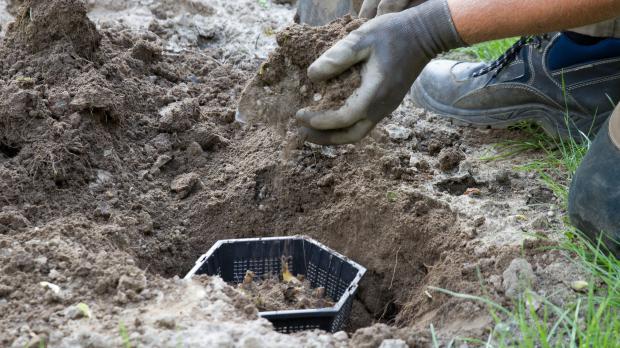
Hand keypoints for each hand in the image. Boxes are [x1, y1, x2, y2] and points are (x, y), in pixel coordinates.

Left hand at [296, 0, 463, 144]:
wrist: (425, 35)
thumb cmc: (393, 33)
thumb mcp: (362, 38)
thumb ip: (337, 57)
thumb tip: (312, 76)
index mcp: (375, 93)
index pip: (344, 118)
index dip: (321, 121)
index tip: (300, 114)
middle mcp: (382, 107)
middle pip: (351, 136)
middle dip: (324, 138)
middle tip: (300, 132)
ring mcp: (386, 108)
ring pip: (357, 133)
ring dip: (333, 135)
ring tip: (310, 130)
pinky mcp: (386, 104)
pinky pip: (362, 123)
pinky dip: (343, 127)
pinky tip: (329, 118)